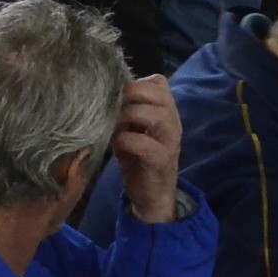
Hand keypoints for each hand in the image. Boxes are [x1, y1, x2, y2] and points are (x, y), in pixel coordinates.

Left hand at [113, 75, 182, 224]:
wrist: (151, 194)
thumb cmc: (138, 156)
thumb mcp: (133, 128)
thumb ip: (128, 108)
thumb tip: (104, 89)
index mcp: (165, 111)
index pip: (159, 81)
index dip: (136, 83)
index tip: (120, 97)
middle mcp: (173, 123)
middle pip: (159, 94)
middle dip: (132, 96)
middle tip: (116, 110)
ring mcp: (170, 142)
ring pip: (157, 116)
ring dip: (130, 117)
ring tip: (117, 127)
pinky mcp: (161, 162)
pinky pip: (145, 145)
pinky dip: (126, 141)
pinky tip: (118, 147)